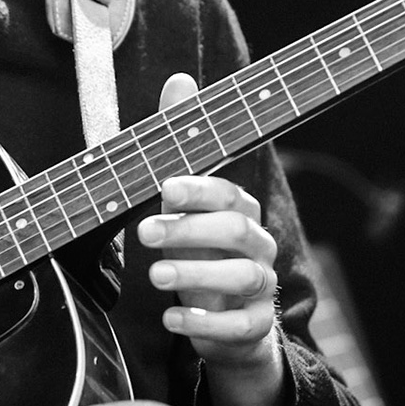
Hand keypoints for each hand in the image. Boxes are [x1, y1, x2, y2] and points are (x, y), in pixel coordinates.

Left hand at [137, 72, 286, 405]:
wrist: (229, 323)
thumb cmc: (200, 250)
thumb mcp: (185, 202)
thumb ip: (183, 144)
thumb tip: (181, 78)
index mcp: (241, 211)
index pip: (229, 193)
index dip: (199, 189)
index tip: (164, 188)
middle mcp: (258, 246)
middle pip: (236, 231)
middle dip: (189, 230)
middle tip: (144, 234)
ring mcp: (260, 287)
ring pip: (244, 277)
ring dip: (196, 275)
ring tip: (155, 277)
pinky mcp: (255, 327)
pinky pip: (240, 326)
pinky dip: (205, 323)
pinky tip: (173, 318)